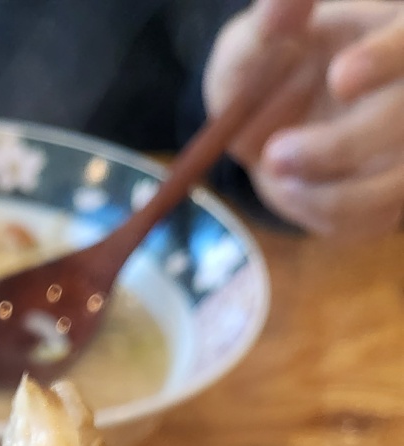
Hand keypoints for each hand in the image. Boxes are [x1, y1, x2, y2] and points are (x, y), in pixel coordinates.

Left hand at [204, 0, 403, 237]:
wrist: (271, 124)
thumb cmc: (273, 69)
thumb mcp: (258, 39)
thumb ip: (270, 21)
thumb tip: (278, 11)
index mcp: (396, 35)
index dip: (385, 59)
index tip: (339, 77)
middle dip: (340, 147)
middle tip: (275, 154)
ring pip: (393, 189)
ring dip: (331, 196)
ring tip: (277, 174)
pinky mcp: (392, 199)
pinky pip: (369, 221)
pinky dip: (323, 213)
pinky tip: (292, 188)